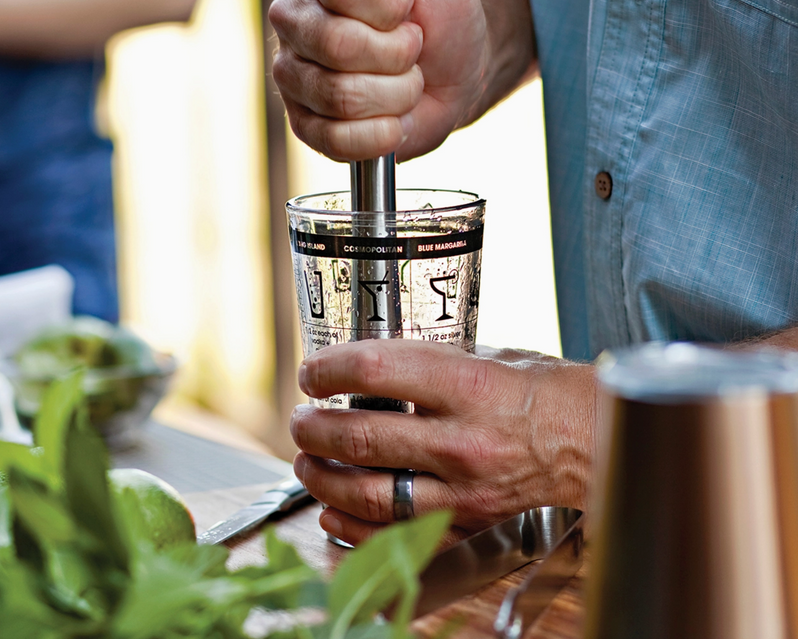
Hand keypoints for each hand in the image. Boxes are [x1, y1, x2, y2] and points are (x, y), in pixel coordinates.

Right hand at [268, 0, 488, 161]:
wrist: (453, 67)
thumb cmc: (437, 10)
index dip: (392, 7)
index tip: (407, 7)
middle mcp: (292, 21)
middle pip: (338, 46)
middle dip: (398, 53)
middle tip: (412, 48)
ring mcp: (293, 77)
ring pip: (341, 96)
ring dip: (398, 94)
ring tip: (406, 82)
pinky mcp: (305, 127)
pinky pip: (334, 141)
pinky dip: (381, 135)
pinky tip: (395, 122)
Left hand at [290, 340, 596, 547]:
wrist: (590, 439)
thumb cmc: (541, 390)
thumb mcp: (487, 355)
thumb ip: (430, 360)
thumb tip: (375, 363)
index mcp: (467, 386)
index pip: (376, 370)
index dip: (330, 368)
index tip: (312, 371)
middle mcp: (461, 441)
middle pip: (360, 437)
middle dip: (313, 428)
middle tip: (300, 419)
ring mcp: (463, 490)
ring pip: (369, 494)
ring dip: (322, 477)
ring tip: (306, 460)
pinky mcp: (466, 523)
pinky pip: (397, 536)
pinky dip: (353, 527)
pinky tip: (332, 509)